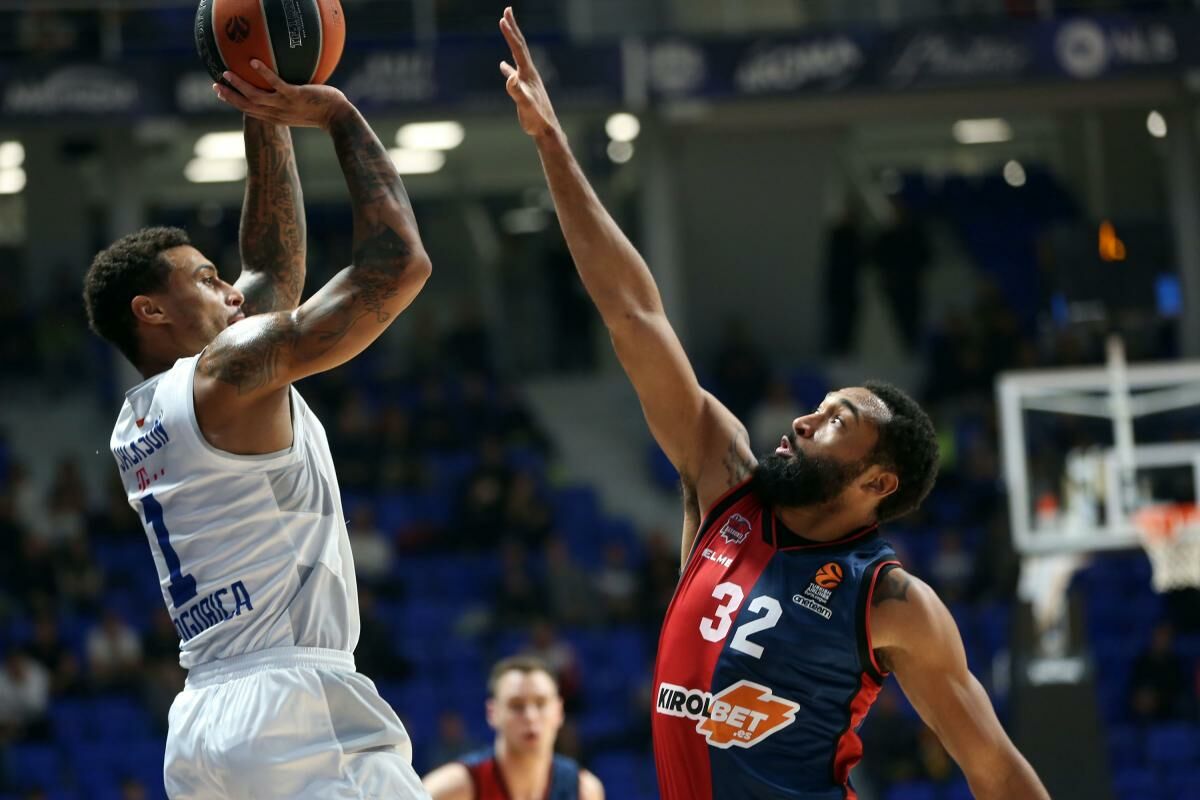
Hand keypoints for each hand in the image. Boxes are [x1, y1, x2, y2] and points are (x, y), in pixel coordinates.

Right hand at [214, 61, 349, 129]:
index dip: (234, 102)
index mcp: (277, 118)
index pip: (251, 111)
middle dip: (230, 97)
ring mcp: (285, 105)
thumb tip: (283, 85)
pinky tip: (254, 62)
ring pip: (256, 96)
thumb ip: (289, 100)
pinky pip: (276, 83)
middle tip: (215, 85)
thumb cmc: (323, 111)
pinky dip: (264, 73)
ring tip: (227, 72)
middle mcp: (278, 114)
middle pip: (247, 106)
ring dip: (239, 85)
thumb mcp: (301, 109)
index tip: (221, 93)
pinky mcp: (296, 96)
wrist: (339, 118)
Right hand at [499, 7, 559, 139]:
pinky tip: (503, 66)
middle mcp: (529, 73)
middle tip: (507, 10)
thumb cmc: (536, 119)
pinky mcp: (525, 90)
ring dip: (511, 42)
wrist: (546, 130)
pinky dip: (508, 67)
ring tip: (506, 29)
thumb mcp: (526, 105)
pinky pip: (514, 73)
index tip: (503, 18)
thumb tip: (510, 77)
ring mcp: (527, 80)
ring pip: (518, 56)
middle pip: (520, 46)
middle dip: (513, 28)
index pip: (518, 48)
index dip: (510, 33)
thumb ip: (517, 91)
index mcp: (528, 73)